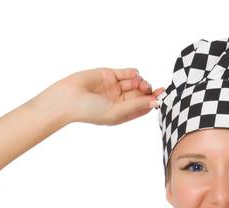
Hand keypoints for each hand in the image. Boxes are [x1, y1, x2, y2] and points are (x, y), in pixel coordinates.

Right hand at [33, 68, 160, 126]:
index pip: (142, 107)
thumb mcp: (115, 112)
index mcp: (121, 113)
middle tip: (152, 89)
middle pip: (141, 94)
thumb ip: (136, 107)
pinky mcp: (108, 75)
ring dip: (141, 82)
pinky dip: (133, 73)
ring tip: (139, 83)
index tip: (162, 96)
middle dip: (149, 91)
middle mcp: (119, 101)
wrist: (66, 99)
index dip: (153, 101)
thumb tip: (156, 103)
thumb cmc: (88, 111)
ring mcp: (114, 87)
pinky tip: (134, 75)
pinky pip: (126, 73)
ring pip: (135, 82)